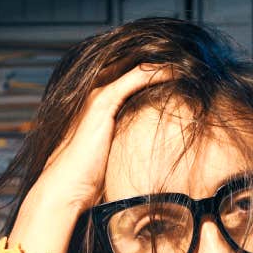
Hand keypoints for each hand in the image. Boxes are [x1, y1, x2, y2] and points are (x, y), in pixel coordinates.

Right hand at [9, 63, 174, 252]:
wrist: (66, 188)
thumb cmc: (87, 181)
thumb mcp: (113, 157)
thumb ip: (126, 147)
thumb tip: (148, 157)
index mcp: (97, 106)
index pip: (127, 79)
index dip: (151, 74)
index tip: (178, 76)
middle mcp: (95, 95)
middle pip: (131, 68)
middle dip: (158, 65)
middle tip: (187, 63)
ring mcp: (97, 96)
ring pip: (135, 68)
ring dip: (162, 66)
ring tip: (187, 64)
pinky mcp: (103, 102)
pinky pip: (136, 78)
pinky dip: (157, 73)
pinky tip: (176, 72)